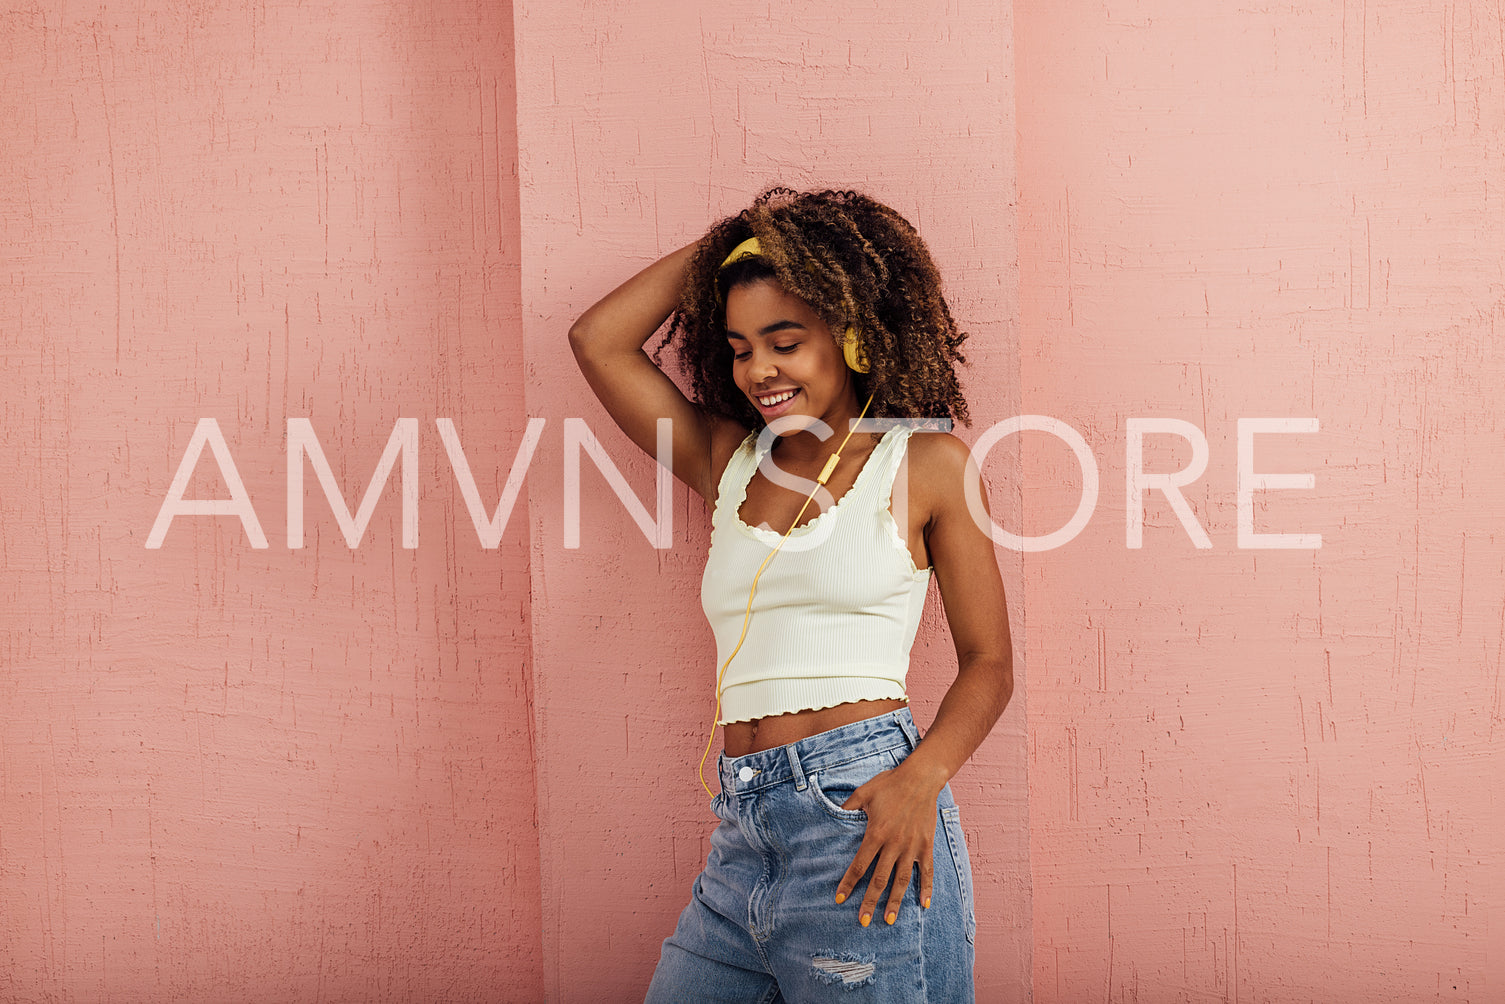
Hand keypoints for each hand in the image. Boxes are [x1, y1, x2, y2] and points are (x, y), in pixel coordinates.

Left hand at [833, 760, 945, 926]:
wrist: (920, 777)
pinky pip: (927, 871)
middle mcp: (894, 844)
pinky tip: (924, 904)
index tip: (839, 898)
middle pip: (879, 879)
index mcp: (876, 834)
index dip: (848, 883)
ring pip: (902, 880)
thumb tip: (832, 817)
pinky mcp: (926, 845)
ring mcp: (912, 846)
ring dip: (896, 902)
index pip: (859, 865)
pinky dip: (926, 888)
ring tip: (890, 920)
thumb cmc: (889, 784)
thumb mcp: (863, 793)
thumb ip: (847, 808)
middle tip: (863, 921)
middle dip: (870, 901)